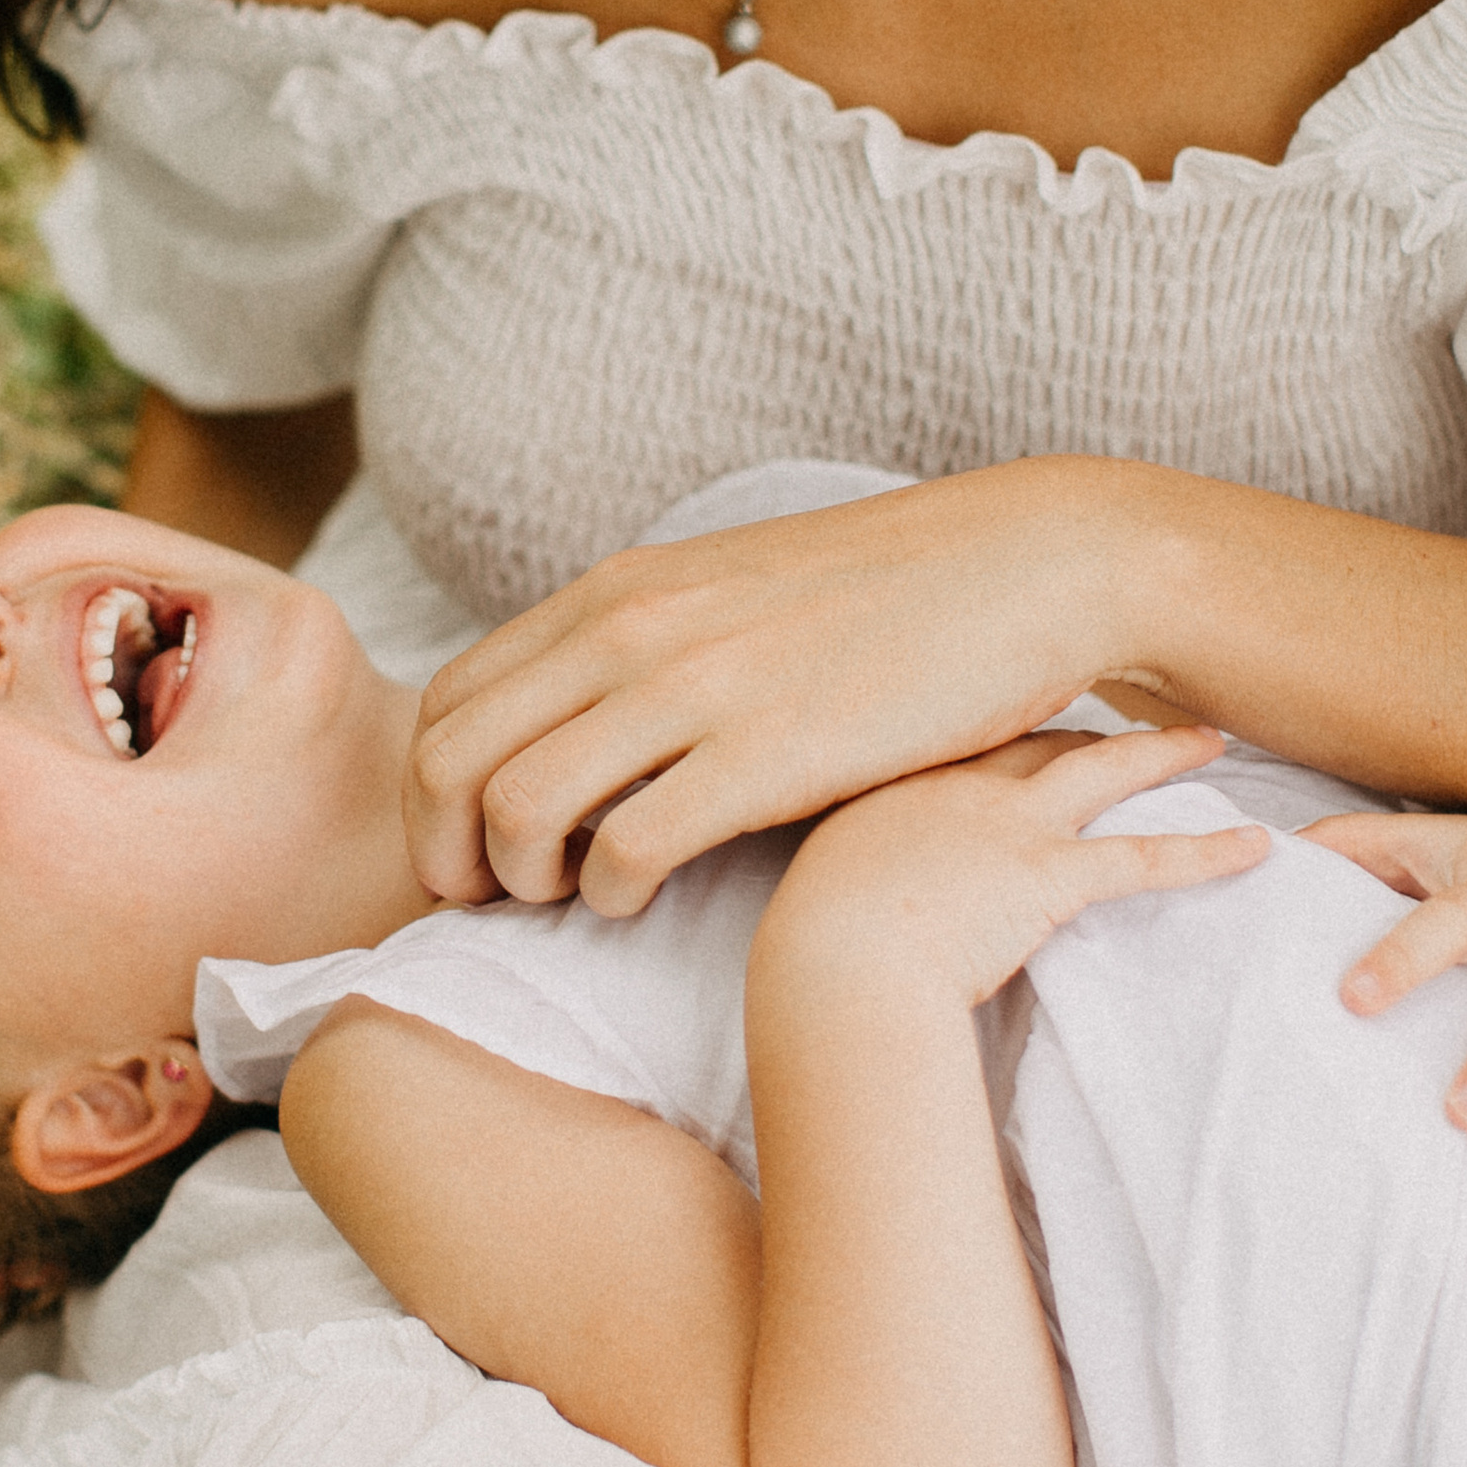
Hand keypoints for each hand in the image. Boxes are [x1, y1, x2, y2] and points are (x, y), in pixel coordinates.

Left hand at [409, 461, 1139, 911]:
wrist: (1030, 565)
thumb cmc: (888, 596)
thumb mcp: (729, 589)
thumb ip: (640, 642)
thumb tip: (572, 723)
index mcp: (615, 591)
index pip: (449, 700)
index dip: (435, 793)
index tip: (474, 847)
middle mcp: (633, 629)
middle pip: (448, 759)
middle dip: (445, 849)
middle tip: (490, 898)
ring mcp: (697, 688)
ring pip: (518, 807)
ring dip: (520, 879)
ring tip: (571, 898)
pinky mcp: (770, 753)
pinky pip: (628, 849)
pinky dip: (611, 895)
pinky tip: (644, 901)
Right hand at [758, 723, 1269, 1016]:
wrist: (833, 964)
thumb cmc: (812, 944)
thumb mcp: (820, 884)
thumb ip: (854, 872)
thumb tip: (862, 898)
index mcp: (899, 781)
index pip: (969, 731)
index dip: (1011, 708)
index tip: (1038, 689)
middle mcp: (959, 783)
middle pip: (1041, 731)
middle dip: (1092, 713)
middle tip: (1135, 698)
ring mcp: (1008, 822)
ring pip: (1105, 769)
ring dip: (1165, 753)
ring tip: (1211, 741)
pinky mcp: (1050, 874)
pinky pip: (1145, 857)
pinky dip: (1206, 851)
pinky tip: (1254, 847)